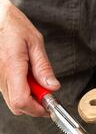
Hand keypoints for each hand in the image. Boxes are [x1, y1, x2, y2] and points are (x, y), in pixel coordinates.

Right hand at [0, 0, 59, 116]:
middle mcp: (0, 75)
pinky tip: (28, 79)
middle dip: (35, 106)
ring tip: (38, 82)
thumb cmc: (12, 25)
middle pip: (17, 106)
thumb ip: (43, 67)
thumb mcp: (35, 43)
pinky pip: (8, 91)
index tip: (50, 107)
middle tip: (48, 96)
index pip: (21, 101)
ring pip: (12, 100)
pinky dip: (21, 91)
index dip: (37, 109)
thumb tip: (53, 87)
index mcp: (11, 67)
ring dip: (28, 98)